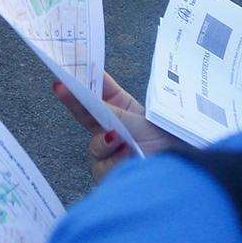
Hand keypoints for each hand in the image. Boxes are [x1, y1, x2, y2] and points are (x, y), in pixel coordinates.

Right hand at [52, 72, 171, 183]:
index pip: (98, 89)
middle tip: (62, 87)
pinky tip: (128, 155)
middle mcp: (111, 126)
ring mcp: (108, 150)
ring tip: (120, 138)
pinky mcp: (108, 171)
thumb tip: (89, 99)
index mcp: (121, 107)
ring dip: (106, 142)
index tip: (68, 70)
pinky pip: (102, 165)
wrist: (180, 170)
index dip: (83, 79)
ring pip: (94, 144)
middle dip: (74, 100)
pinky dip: (115, 160)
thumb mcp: (138, 121)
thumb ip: (112, 112)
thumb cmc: (166, 141)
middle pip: (86, 113)